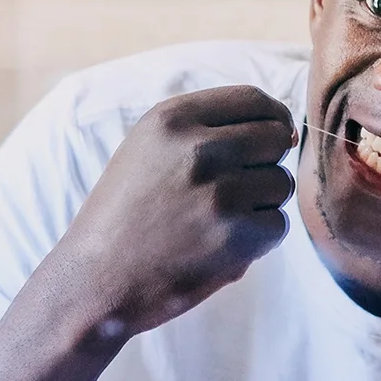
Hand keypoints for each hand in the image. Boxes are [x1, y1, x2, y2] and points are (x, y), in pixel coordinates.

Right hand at [55, 85, 295, 337]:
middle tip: (234, 188)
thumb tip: (285, 129)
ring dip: (261, 203)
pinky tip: (220, 246)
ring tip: (216, 220)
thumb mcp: (147, 148)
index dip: (273, 116)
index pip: (253, 99)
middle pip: (274, 138)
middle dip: (265, 161)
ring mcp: (220, 194)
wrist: (95, 280)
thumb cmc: (124, 214)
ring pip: (280, 183)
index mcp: (172, 120)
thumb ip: (206, 129)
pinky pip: (278, 225)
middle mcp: (198, 150)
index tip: (271, 135)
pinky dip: (259, 239)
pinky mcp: (237, 238)